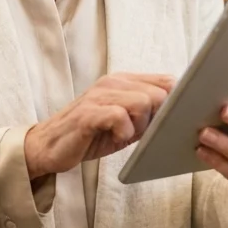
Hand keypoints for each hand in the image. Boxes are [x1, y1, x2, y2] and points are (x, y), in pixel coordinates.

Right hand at [24, 73, 174, 180]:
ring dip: (141, 125)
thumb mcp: (125, 122)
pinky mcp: (88, 113)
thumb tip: (179, 115)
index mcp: (124, 81)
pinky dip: (124, 132)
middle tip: (139, 132)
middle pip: (160, 93)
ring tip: (125, 134)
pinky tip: (116, 137)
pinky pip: (120, 116)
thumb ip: (148, 114)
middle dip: (157, 118)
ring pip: (143, 102)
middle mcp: (113, 82)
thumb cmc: (90, 135)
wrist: (48, 146)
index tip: (172, 120)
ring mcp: (99, 95)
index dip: (176, 101)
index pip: (167, 81)